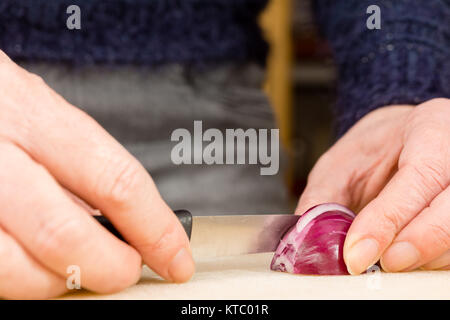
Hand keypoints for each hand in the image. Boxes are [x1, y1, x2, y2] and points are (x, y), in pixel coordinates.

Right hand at [0, 51, 193, 298]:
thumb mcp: (39, 114)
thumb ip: (79, 167)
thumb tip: (124, 226)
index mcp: (31, 115)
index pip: (115, 181)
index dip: (155, 229)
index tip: (176, 257)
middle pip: (64, 234)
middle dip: (110, 267)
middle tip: (126, 268)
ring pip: (17, 270)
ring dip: (61, 281)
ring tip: (77, 266)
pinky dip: (23, 280)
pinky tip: (35, 262)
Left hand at [296, 98, 449, 273]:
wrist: (397, 145)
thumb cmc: (372, 152)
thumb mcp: (339, 165)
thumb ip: (323, 198)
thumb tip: (306, 236)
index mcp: (430, 129)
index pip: (420, 175)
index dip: (388, 219)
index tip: (357, 252)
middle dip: (415, 243)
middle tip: (380, 264)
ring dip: (423, 257)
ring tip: (386, 261)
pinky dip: (430, 260)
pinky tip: (404, 259)